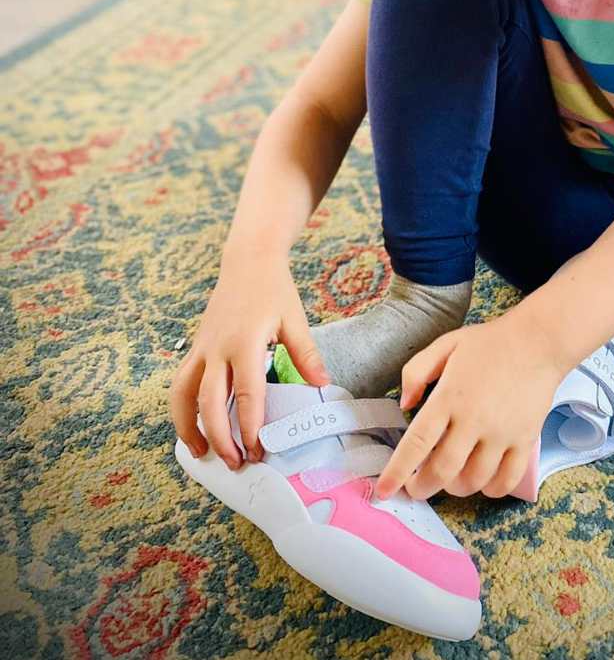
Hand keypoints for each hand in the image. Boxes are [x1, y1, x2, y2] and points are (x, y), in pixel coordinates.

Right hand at [170, 246, 328, 469]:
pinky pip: (180, 383)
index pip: (246, 394)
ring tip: (202, 453)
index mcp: (245, 342)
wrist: (248, 261)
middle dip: (220, 437)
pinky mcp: (195, 347)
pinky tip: (193, 426)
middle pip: (209, 402)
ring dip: (189, 427)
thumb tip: (321, 385)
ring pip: (183, 395)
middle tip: (236, 463)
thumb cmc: (274, 290)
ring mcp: (201, 348)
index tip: (259, 450)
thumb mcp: (295, 319)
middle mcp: (217, 349)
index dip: (250, 425)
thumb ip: (306, 353)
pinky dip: (182, 408)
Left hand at [374, 315, 562, 500]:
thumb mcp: (446, 345)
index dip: (397, 471)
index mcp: (449, 397)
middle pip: (443, 470)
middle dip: (422, 487)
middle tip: (416, 488)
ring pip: (474, 480)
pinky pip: (507, 479)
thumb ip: (416, 371)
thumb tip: (404, 404)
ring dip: (455, 489)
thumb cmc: (490, 343)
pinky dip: (491, 490)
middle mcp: (474, 419)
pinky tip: (483, 483)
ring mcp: (502, 433)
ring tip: (449, 481)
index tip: (384, 490)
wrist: (538, 341)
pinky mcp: (525, 440)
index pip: (418, 443)